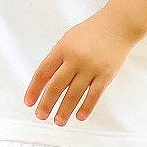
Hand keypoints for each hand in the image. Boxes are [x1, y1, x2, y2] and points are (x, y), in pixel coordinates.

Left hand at [25, 12, 143, 124]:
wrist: (117, 25)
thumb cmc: (91, 32)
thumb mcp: (69, 39)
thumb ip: (58, 58)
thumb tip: (46, 82)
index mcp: (62, 49)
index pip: (43, 72)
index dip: (34, 89)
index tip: (29, 102)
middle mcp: (75, 59)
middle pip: (56, 86)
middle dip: (46, 104)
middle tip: (41, 116)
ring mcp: (91, 68)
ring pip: (74, 94)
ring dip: (64, 110)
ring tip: (59, 121)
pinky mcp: (106, 75)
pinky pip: (94, 95)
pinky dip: (86, 107)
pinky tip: (79, 116)